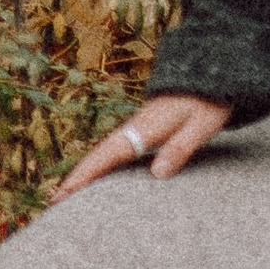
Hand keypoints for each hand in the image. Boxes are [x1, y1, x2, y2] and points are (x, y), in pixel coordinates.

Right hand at [52, 92, 233, 198]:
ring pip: (107, 151)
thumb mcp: (202, 124)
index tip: (66, 191)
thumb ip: (180, 147)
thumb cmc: (210, 98)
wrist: (214, 67)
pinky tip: (102, 175)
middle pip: (101, 154)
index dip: (87, 173)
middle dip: (78, 176)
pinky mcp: (147, 127)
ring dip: (88, 170)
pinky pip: (118, 148)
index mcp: (146, 126)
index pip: (110, 153)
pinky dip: (103, 163)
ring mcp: (140, 126)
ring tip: (69, 193)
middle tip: (55, 200)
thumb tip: (156, 174)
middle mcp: (137, 126)